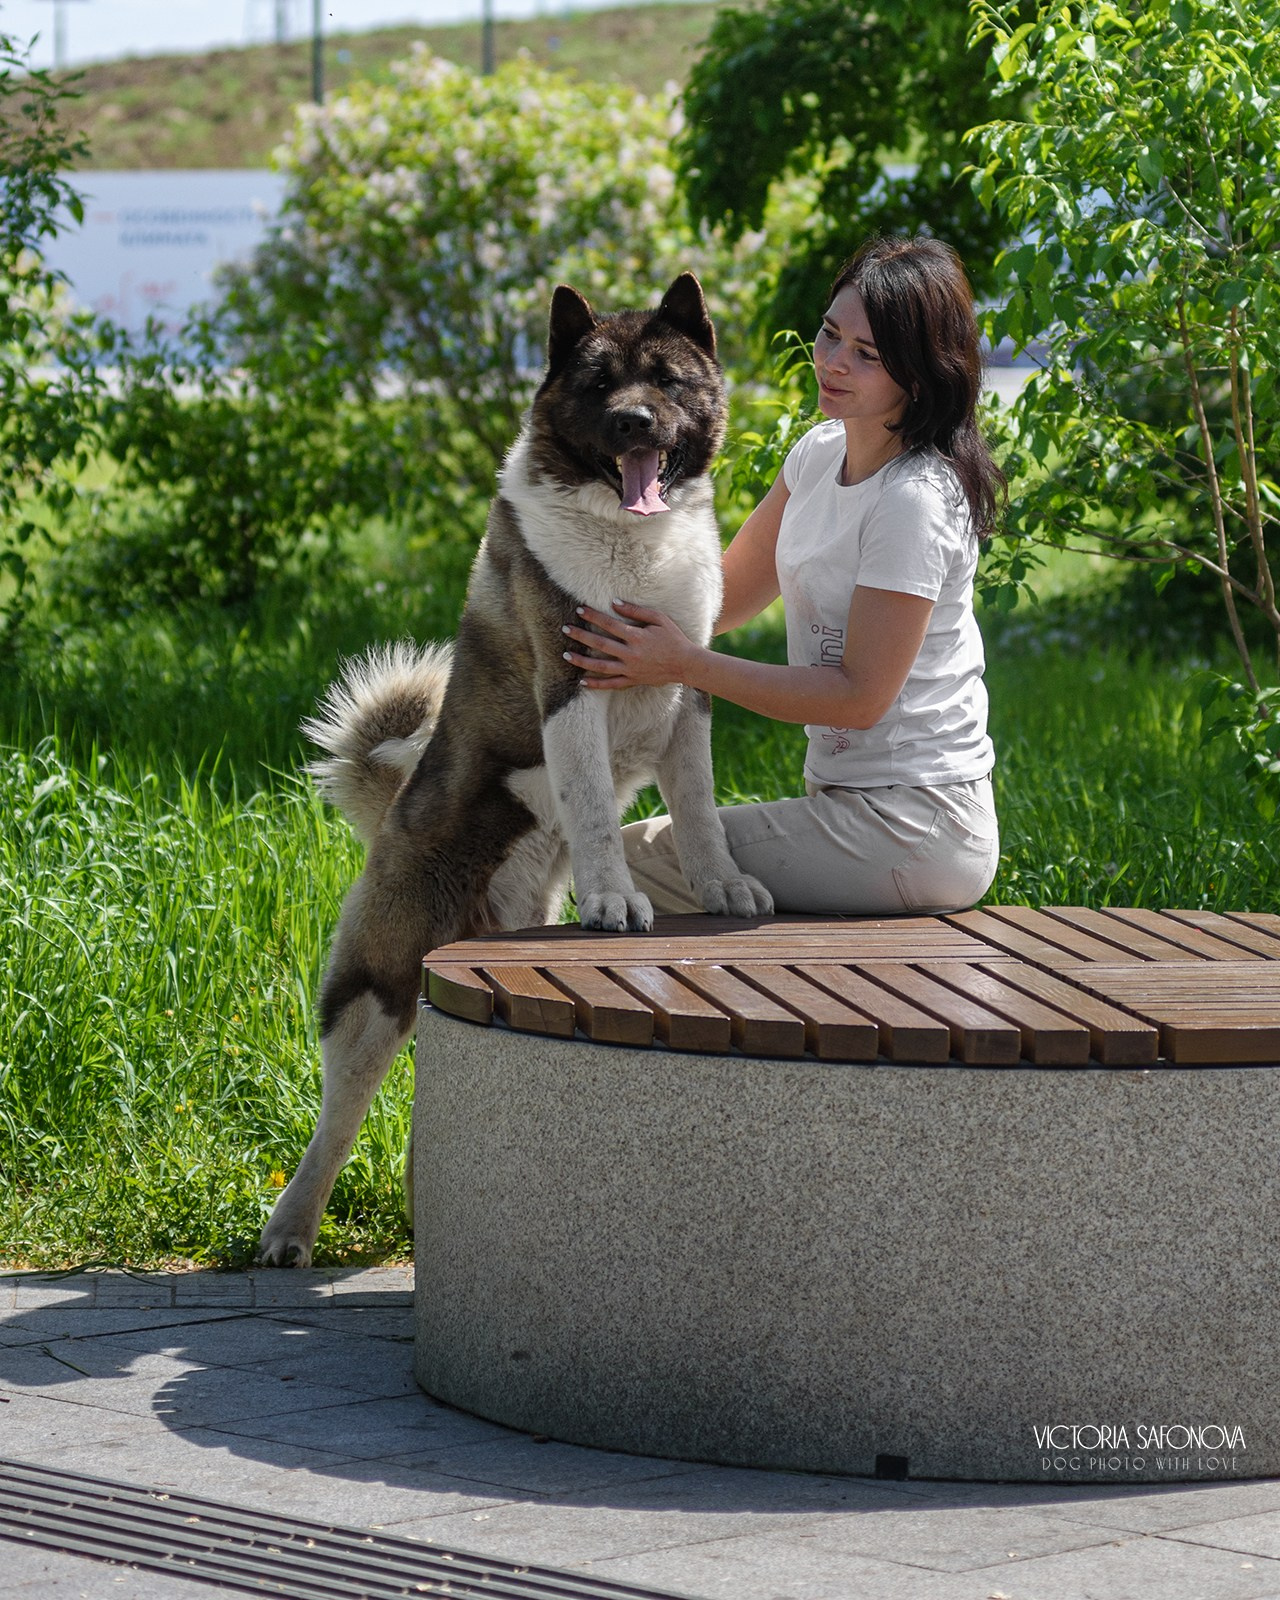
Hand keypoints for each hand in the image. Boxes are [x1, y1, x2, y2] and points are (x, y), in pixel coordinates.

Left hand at [562, 600, 701, 690]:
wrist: (685, 664)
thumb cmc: (674, 638)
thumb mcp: (659, 619)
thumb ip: (636, 611)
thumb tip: (615, 603)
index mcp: (637, 636)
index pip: (609, 624)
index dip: (593, 616)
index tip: (580, 610)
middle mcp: (631, 654)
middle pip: (600, 643)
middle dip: (581, 636)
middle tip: (565, 629)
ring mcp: (630, 669)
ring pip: (601, 666)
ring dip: (582, 661)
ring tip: (566, 655)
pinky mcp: (632, 680)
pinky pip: (611, 684)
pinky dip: (596, 684)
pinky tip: (582, 682)